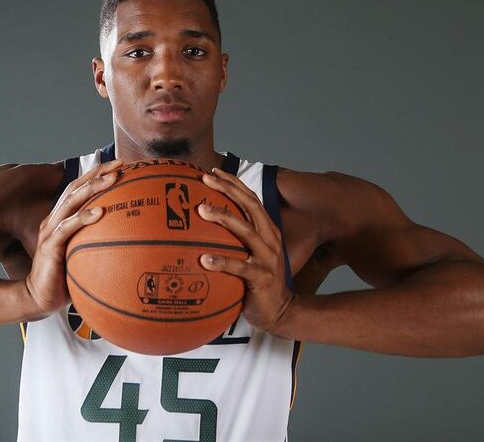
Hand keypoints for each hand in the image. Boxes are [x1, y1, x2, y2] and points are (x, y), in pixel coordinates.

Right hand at [25, 159, 122, 317]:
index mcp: (61, 220)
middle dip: (98, 173)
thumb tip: (129, 241)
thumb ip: (98, 243)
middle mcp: (54, 220)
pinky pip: (67, 228)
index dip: (96, 174)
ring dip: (93, 188)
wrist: (39, 298)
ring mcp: (50, 231)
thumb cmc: (63, 278)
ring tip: (112, 179)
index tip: (120, 165)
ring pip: (72, 202)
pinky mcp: (50, 246)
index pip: (78, 190)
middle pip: (76, 188)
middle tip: (120, 164)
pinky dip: (83, 218)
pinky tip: (100, 212)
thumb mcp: (83, 255)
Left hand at [197, 167, 294, 334]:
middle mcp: (270, 239)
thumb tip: (207, 226)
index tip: (214, 171)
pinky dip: (221, 261)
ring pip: (245, 231)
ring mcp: (267, 258)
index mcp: (268, 231)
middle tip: (206, 179)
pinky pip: (239, 267)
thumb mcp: (251, 255)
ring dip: (223, 217)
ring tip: (201, 210)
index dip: (234, 183)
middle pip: (250, 206)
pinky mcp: (261, 278)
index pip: (251, 200)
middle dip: (228, 190)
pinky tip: (204, 260)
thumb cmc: (259, 282)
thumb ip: (237, 240)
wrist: (281, 312)